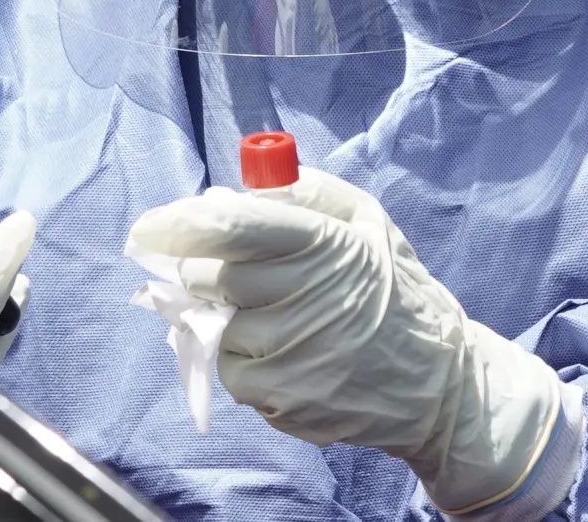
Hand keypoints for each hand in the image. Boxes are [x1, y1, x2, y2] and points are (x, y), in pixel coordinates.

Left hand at [128, 168, 578, 517]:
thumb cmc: (396, 292)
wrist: (439, 384)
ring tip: (272, 315)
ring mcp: (292, 354)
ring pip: (214, 325)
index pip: (234, 226)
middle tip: (225, 270)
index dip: (181, 222)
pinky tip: (282, 353)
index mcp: (325, 243)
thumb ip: (307, 193)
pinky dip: (241, 359)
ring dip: (226, 317)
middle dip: (204, 268)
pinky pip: (229, 371)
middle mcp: (305, 297)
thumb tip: (240, 189)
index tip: (147, 227)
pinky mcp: (283, 399)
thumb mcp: (369, 222)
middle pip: (210, 276)